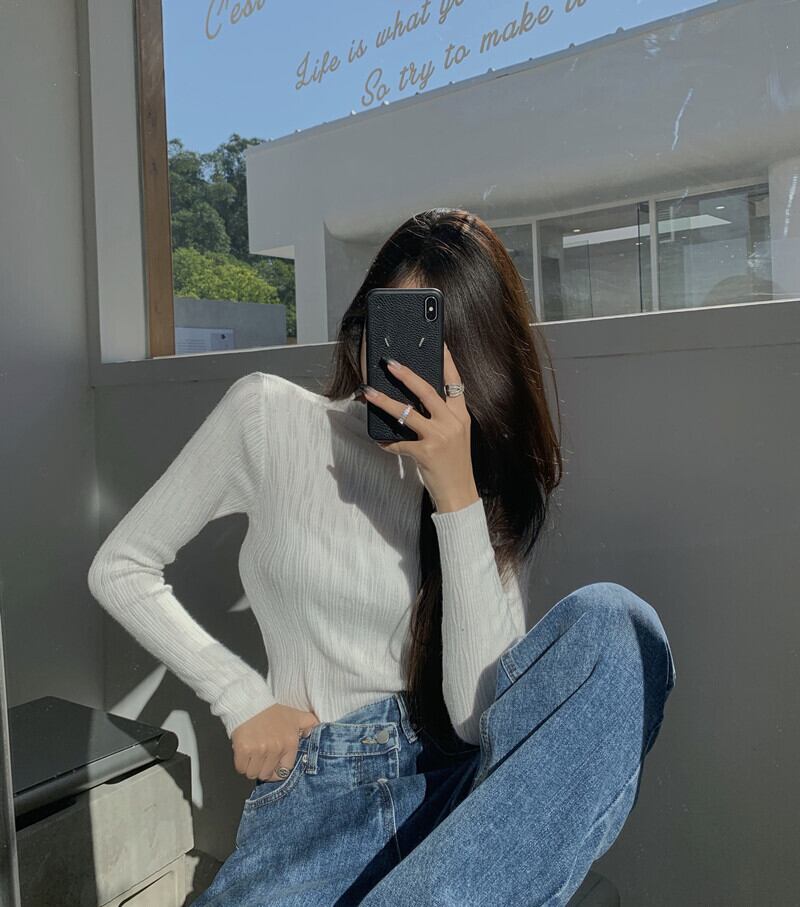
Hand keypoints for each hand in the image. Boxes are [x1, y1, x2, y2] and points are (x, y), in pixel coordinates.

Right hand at [231, 703, 319, 781]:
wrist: (250, 702)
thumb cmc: (272, 711)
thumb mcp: (296, 716)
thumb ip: (310, 724)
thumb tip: (317, 730)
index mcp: (289, 743)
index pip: (284, 771)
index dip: (277, 771)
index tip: (272, 766)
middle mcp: (276, 748)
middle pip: (266, 774)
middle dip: (263, 769)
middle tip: (260, 757)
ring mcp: (259, 750)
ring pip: (253, 773)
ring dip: (251, 767)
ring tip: (252, 754)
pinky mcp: (243, 750)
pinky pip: (241, 768)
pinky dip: (241, 763)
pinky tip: (244, 753)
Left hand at [366, 342, 479, 512]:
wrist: (459, 493)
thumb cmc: (454, 463)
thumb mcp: (455, 435)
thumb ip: (442, 417)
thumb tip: (417, 402)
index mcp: (460, 415)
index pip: (454, 381)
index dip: (446, 361)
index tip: (439, 343)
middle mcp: (452, 422)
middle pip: (427, 391)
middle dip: (406, 375)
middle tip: (389, 363)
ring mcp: (439, 437)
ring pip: (407, 413)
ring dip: (384, 401)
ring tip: (368, 392)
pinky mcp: (426, 452)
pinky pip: (399, 443)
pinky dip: (387, 442)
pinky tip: (379, 440)